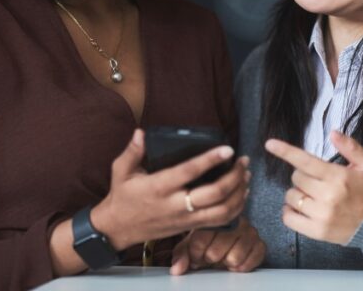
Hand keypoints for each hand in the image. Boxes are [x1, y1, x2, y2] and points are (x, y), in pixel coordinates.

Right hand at [91, 129, 250, 249]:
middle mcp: (175, 205)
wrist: (117, 229)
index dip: (210, 160)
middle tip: (243, 162)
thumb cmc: (122, 197)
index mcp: (159, 187)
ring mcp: (185, 219)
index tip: (228, 149)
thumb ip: (133, 151)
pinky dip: (235, 209)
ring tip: (246, 175)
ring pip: (222, 211)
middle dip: (234, 177)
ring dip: (238, 194)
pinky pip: (219, 222)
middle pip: (214, 195)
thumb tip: (141, 132)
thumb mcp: (121, 171)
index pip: (189, 172)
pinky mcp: (190, 228)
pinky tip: (241, 194)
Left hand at [170, 217, 265, 274]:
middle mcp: (234, 220)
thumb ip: (181, 255)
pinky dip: (242, 266)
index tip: (196, 255)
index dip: (196, 253)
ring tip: (223, 257)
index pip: (200, 239)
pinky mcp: (260, 244)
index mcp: (214, 216)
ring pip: (233, 258)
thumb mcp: (190, 245)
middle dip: (210, 259)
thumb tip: (177, 269)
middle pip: (215, 252)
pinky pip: (251, 262)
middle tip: (210, 257)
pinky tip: (236, 262)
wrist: (228, 239)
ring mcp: (250, 232)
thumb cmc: (207, 241)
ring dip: (226, 263)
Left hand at [264, 130, 362, 244]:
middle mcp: (328, 196)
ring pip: (291, 197)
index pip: (305, 162)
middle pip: (296, 178)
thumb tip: (333, 133)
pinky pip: (289, 218)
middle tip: (316, 181)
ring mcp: (321, 215)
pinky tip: (299, 209)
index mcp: (338, 177)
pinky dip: (289, 212)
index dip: (285, 151)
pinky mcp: (316, 231)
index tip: (270, 144)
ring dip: (296, 193)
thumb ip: (350, 147)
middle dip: (302, 176)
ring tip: (310, 195)